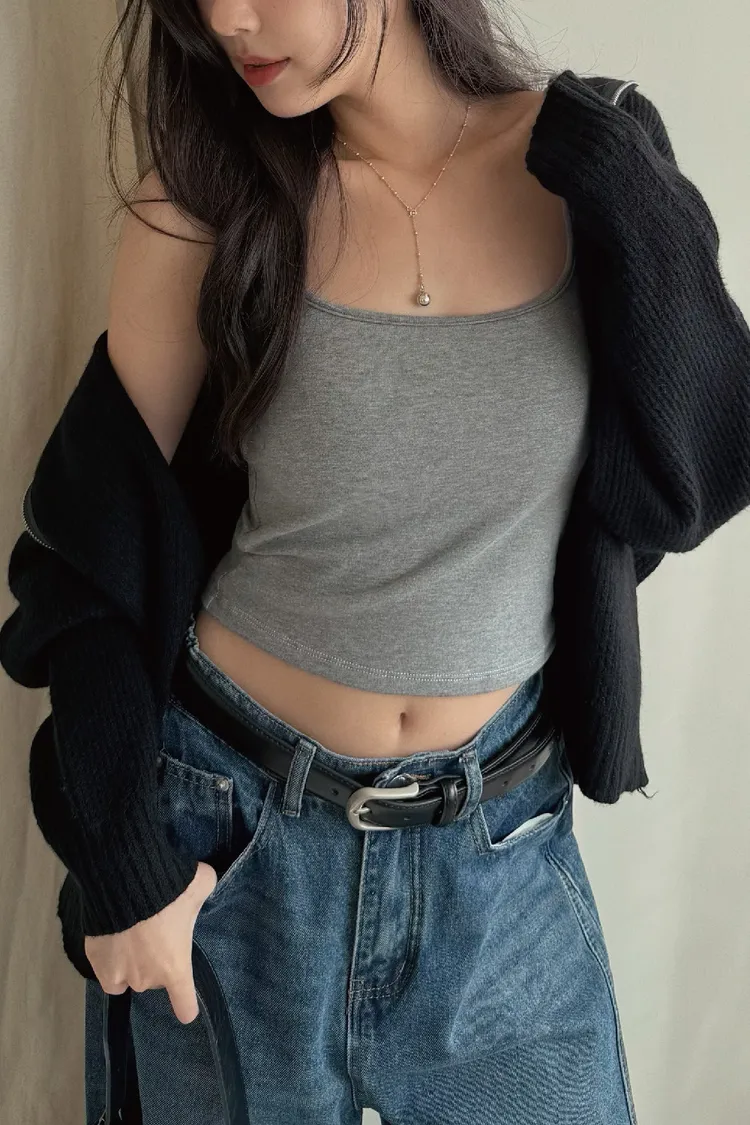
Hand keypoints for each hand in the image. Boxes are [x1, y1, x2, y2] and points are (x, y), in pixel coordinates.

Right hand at [84, 860, 216, 1023]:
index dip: (187, 1007)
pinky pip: (107, 973)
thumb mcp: (201, 883)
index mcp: (175, 968)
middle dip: (158, 963)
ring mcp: (118, 973)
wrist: (122, 881)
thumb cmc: (169, 888)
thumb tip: (205, 884)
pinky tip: (114, 944)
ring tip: (134, 940)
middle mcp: (146, 978)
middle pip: (155, 981)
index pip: (184, 1006)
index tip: (187, 1008)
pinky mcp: (95, 961)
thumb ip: (205, 890)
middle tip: (158, 935)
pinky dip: (110, 964)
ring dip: (133, 965)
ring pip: (129, 979)